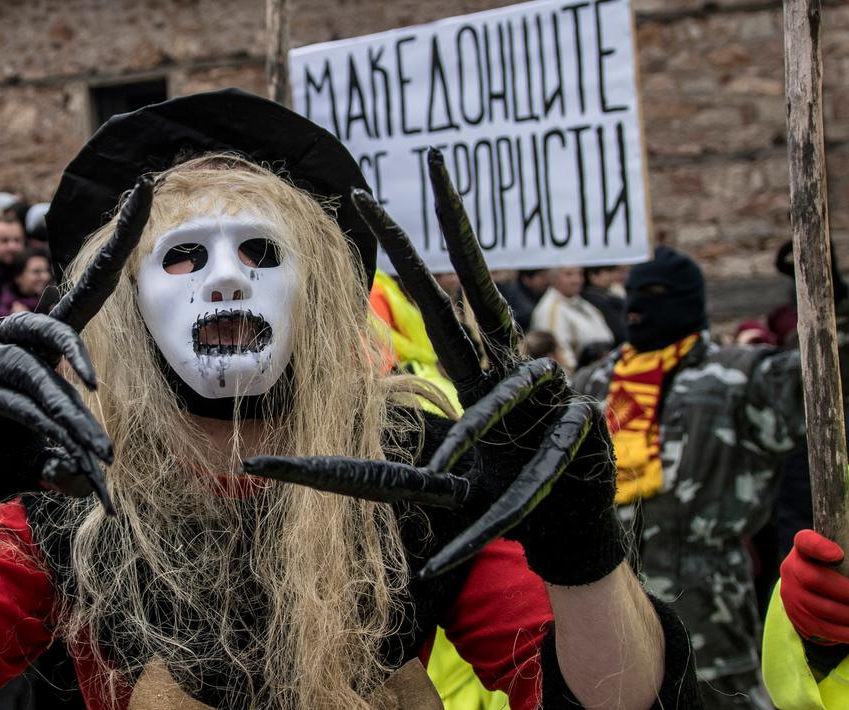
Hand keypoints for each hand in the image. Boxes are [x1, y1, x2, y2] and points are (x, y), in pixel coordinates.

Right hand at [0, 177, 153, 538]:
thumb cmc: (7, 459)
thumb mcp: (52, 458)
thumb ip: (73, 456)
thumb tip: (89, 475)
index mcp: (43, 348)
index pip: (86, 291)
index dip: (117, 242)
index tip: (147, 186)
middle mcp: (6, 342)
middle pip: (46, 327)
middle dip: (77, 359)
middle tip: (100, 399)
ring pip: (23, 369)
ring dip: (59, 411)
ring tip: (94, 451)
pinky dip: (14, 419)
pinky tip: (35, 440)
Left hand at [244, 150, 623, 584]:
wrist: (567, 528)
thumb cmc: (499, 496)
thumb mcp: (425, 487)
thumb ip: (362, 474)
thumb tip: (267, 468)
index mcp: (476, 370)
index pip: (439, 299)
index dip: (406, 251)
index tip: (361, 199)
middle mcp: (507, 365)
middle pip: (474, 284)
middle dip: (449, 227)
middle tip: (428, 162)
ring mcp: (547, 389)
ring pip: (512, 379)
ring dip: (484, 430)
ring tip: (456, 478)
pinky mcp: (581, 423)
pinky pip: (547, 440)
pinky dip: (522, 471)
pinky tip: (513, 488)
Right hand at [780, 529, 848, 644]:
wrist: (804, 589)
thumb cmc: (830, 568)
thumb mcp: (833, 557)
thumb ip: (846, 562)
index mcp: (803, 550)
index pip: (807, 543)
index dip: (820, 548)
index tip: (838, 554)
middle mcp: (791, 569)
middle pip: (816, 580)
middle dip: (846, 593)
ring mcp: (791, 595)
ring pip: (822, 609)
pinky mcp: (797, 617)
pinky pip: (823, 628)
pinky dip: (845, 632)